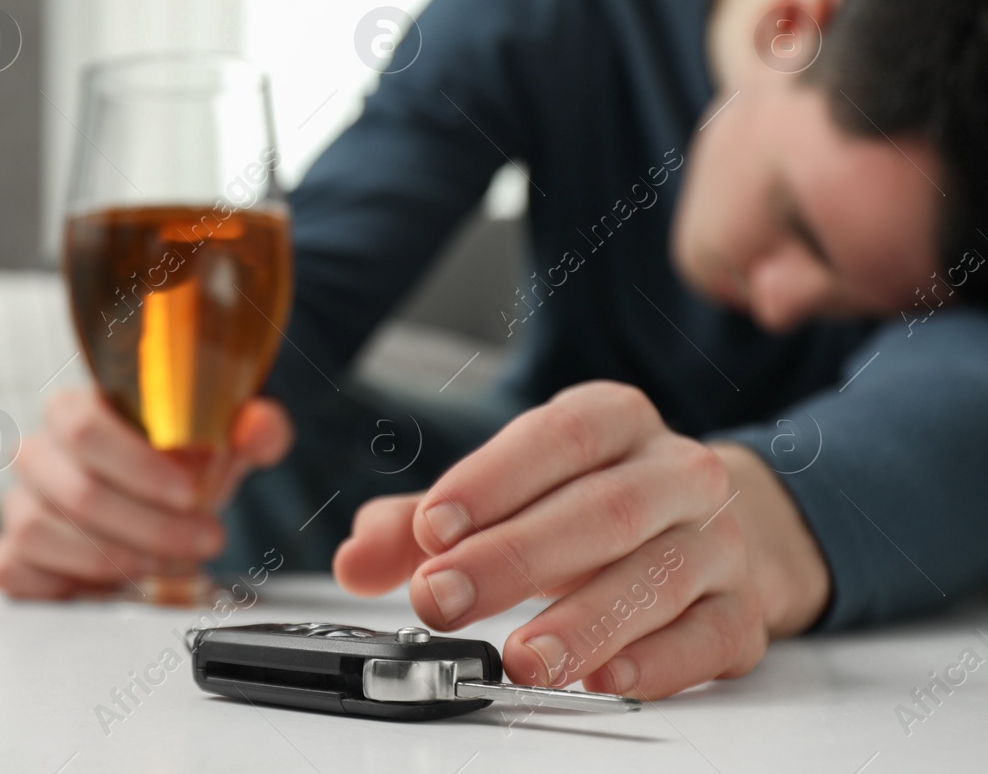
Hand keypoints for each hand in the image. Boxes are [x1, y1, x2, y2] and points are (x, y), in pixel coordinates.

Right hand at [0, 388, 292, 598]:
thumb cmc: (180, 474)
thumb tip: (257, 428)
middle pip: (76, 490)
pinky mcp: (10, 555)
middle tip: (202, 540)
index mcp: (77, 410)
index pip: (85, 427)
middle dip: (149, 526)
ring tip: (168, 565)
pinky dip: (66, 583)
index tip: (189, 492)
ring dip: (116, 558)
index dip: (138, 466)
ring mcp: (19, 504)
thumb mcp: (226, 447)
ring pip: (41, 532)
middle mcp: (39, 454)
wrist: (159, 515)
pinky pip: (14, 570)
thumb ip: (254, 429)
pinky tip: (115, 583)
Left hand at [333, 381, 829, 698]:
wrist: (718, 527)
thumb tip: (355, 557)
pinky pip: (708, 636)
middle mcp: (676, 471)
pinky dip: (658, 661)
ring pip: (656, 576)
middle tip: (441, 600)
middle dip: (512, 558)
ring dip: (584, 620)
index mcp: (615, 421)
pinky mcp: (744, 612)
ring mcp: (718, 541)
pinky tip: (605, 678)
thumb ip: (421, 524)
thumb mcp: (507, 495)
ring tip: (521, 658)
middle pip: (600, 509)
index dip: (492, 479)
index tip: (431, 527)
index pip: (557, 438)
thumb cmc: (590, 504)